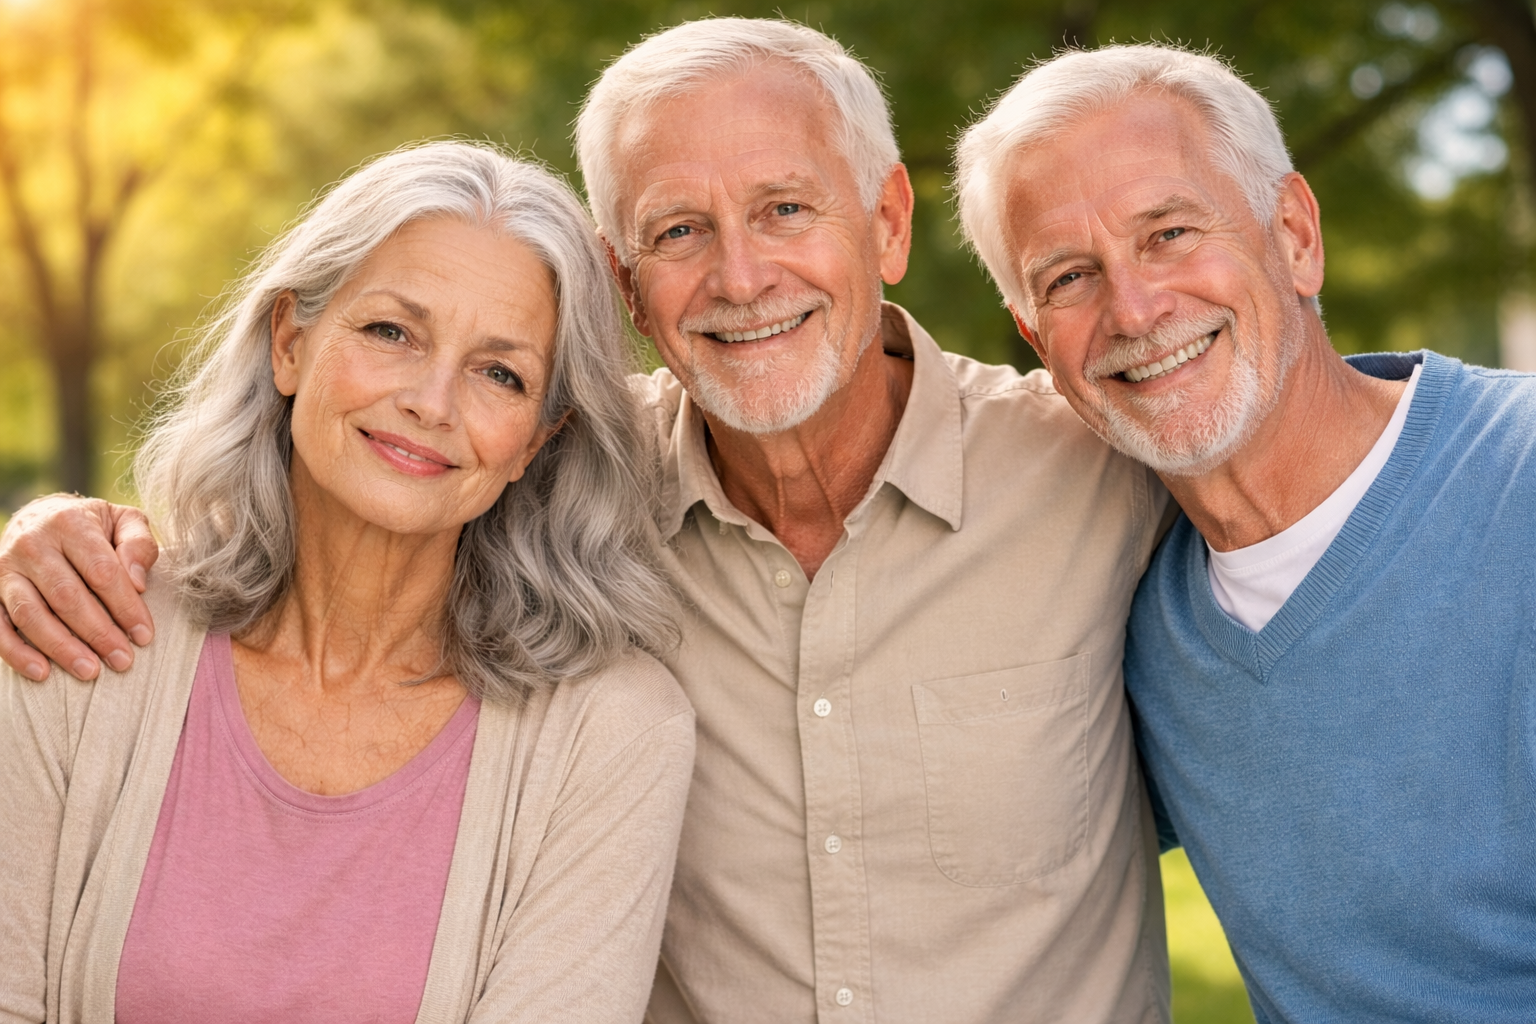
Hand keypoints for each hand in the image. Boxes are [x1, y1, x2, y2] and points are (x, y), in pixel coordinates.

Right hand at [0, 495, 159, 680]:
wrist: (41, 517)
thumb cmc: (93, 526)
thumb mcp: (123, 521)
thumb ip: (139, 544)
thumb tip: (138, 583)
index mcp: (70, 523)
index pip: (101, 571)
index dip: (125, 606)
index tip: (144, 635)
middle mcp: (32, 544)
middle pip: (66, 596)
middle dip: (97, 633)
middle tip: (122, 660)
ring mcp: (7, 569)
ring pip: (31, 614)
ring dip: (61, 647)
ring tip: (90, 671)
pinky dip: (16, 652)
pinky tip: (42, 672)